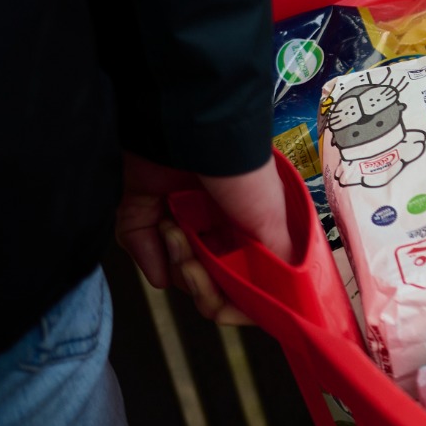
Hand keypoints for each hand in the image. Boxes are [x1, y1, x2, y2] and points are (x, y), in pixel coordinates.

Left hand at [115, 152, 293, 325]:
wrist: (189, 123)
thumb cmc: (237, 163)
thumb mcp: (270, 215)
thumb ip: (276, 261)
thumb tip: (284, 302)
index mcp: (253, 223)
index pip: (249, 277)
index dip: (242, 296)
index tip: (236, 299)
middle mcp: (218, 220)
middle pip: (212, 278)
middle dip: (205, 281)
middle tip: (200, 263)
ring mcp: (180, 214)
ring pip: (176, 266)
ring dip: (178, 261)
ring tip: (178, 235)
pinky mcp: (143, 206)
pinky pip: (141, 246)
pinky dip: (148, 257)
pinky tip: (158, 254)